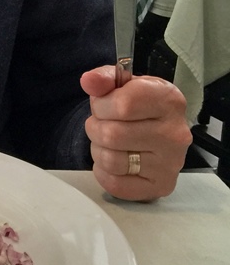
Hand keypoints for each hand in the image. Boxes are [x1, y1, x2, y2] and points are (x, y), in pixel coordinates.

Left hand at [81, 66, 191, 200]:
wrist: (158, 128)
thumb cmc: (139, 105)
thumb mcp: (123, 84)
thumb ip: (104, 78)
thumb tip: (89, 81)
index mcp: (169, 100)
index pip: (123, 104)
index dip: (101, 105)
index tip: (103, 104)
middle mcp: (175, 133)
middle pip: (112, 134)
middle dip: (95, 128)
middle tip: (102, 125)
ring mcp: (171, 163)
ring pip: (111, 160)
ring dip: (99, 150)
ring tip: (109, 143)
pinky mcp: (162, 186)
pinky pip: (115, 184)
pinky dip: (104, 173)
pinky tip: (115, 161)